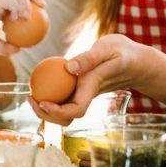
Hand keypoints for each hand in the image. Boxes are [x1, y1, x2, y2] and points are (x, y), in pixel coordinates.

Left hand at [29, 34, 146, 125]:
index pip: (75, 110)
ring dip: (45, 110)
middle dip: (45, 115)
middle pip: (66, 118)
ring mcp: (84, 95)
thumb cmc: (123, 52)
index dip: (57, 111)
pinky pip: (64, 100)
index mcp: (92, 88)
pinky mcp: (81, 91)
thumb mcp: (107, 48)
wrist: (135, 61)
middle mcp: (87, 96)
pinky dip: (50, 98)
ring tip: (31, 96)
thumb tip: (68, 67)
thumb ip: (89, 57)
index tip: (41, 101)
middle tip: (30, 98)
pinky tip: (40, 85)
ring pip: (64, 113)